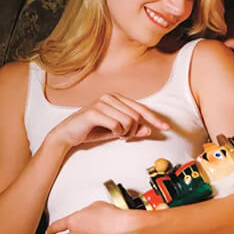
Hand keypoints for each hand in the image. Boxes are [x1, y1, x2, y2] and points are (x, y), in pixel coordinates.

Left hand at [45, 201, 140, 233]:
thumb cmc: (112, 217)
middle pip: (76, 233)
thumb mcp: (96, 206)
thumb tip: (88, 217)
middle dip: (84, 230)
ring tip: (105, 233)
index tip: (49, 232)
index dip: (52, 229)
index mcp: (73, 221)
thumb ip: (86, 212)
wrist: (124, 229)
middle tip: (98, 226)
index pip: (57, 226)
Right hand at [52, 94, 168, 148]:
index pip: (140, 108)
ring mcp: (102, 102)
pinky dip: (117, 133)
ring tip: (116, 134)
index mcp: (116, 98)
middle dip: (134, 131)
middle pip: (136, 116)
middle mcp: (110, 96)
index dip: (154, 118)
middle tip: (124, 136)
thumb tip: (148, 130)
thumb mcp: (116, 131)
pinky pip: (117, 125)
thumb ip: (132, 129)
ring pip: (129, 121)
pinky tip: (110, 133)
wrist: (68, 134)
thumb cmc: (92, 130)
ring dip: (125, 133)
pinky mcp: (95, 111)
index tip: (165, 127)